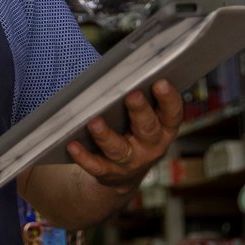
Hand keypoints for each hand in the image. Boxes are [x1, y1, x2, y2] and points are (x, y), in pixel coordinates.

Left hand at [67, 80, 182, 190]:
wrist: (125, 175)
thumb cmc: (135, 134)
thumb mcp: (147, 120)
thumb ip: (142, 99)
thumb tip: (124, 69)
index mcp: (164, 129)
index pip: (172, 114)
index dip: (168, 99)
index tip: (160, 83)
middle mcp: (151, 147)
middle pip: (147, 129)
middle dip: (140, 111)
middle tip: (132, 95)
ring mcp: (130, 162)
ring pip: (119, 149)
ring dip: (106, 135)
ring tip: (95, 122)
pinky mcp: (109, 172)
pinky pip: (96, 165)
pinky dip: (83, 156)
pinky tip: (72, 145)